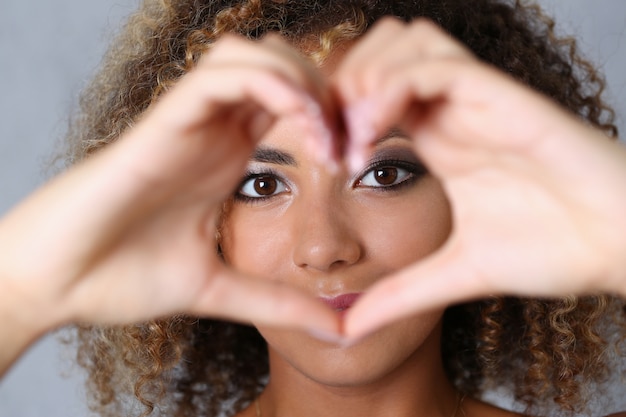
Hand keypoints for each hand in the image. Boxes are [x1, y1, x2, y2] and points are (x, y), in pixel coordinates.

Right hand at [0, 35, 341, 341]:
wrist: (58, 285)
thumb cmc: (124, 279)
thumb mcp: (221, 290)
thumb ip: (279, 304)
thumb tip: (339, 329)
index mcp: (227, 156)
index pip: (291, 104)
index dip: (333, 117)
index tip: (358, 159)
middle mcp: (212, 129)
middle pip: (281, 64)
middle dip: (327, 88)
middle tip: (352, 139)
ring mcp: (188, 121)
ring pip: (254, 53)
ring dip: (301, 79)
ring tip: (326, 134)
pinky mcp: (163, 121)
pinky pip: (221, 74)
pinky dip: (269, 83)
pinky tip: (298, 122)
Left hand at [334, 18, 625, 337]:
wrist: (620, 248)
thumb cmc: (553, 250)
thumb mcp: (456, 273)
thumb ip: (402, 295)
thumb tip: (351, 328)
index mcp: (441, 139)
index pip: (374, 91)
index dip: (337, 112)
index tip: (323, 157)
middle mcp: (455, 111)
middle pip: (384, 48)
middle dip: (344, 81)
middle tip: (331, 135)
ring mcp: (480, 101)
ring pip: (408, 40)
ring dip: (367, 77)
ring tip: (355, 133)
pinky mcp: (506, 99)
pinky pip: (439, 66)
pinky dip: (395, 86)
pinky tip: (377, 131)